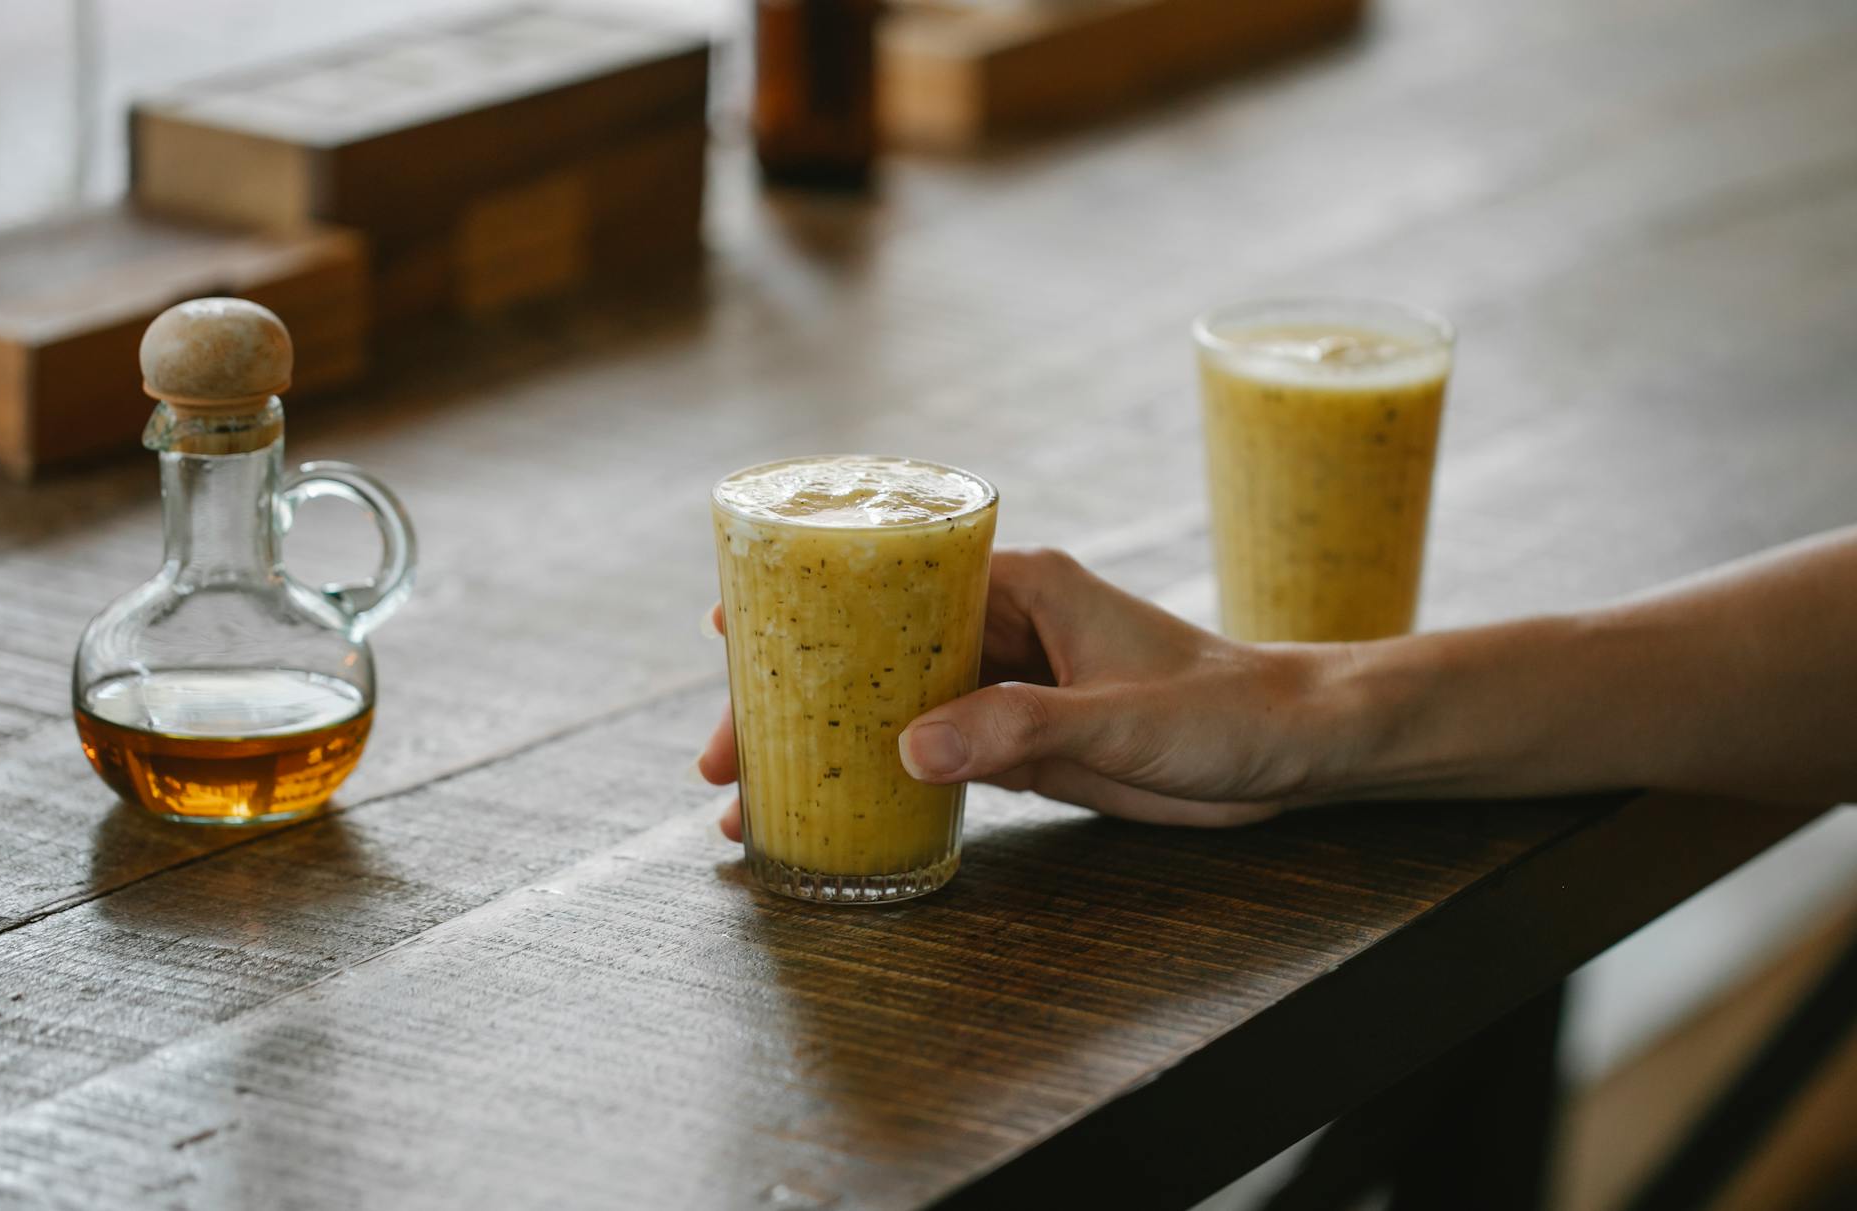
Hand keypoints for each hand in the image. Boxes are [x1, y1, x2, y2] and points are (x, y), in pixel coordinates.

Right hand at [700, 548, 1336, 839]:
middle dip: (793, 699)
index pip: (889, 584)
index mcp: (1021, 587)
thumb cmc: (1228, 710)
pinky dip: (879, 778)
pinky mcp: (1023, 742)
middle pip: (870, 651)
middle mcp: (1004, 629)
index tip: (725, 631)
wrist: (1297, 752)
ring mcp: (1009, 687)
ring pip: (891, 705)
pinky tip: (834, 811)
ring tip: (753, 802)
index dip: (804, 609)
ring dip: (826, 745)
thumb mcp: (1123, 718)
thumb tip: (909, 748)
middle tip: (721, 760)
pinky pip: (932, 753)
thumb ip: (1021, 728)